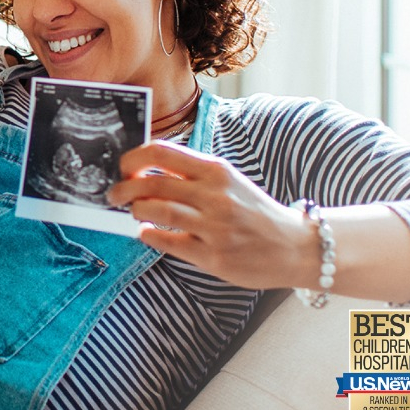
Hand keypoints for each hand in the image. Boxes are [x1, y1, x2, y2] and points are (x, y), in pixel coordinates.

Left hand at [106, 140, 310, 290]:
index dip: (133, 158)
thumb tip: (147, 170)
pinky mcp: (213, 257)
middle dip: (124, 188)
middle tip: (115, 194)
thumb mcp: (229, 181)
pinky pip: (169, 243)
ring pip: (157, 212)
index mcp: (216, 171)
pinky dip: (149, 235)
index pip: (162, 153)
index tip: (124, 167)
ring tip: (132, 212)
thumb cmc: (255, 212)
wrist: (295, 246)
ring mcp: (214, 228)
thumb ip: (193, 175)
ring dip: (135, 211)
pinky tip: (145, 232)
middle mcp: (215, 196)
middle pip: (152, 183)